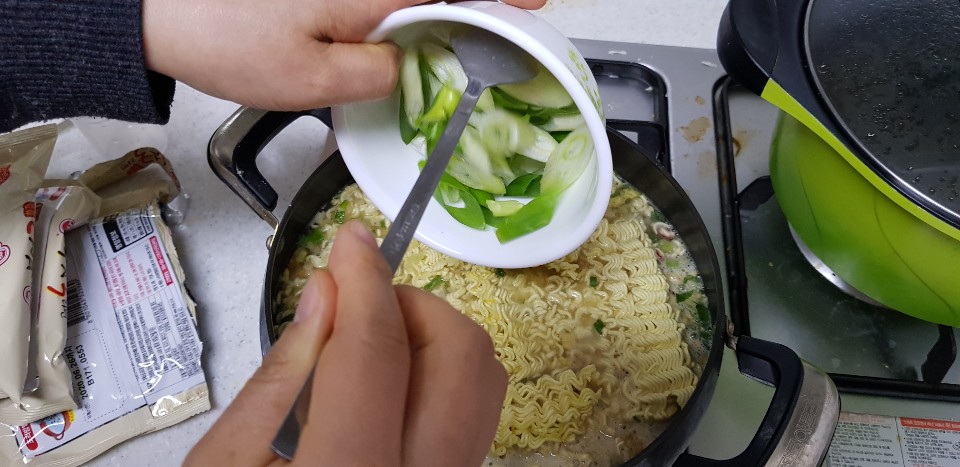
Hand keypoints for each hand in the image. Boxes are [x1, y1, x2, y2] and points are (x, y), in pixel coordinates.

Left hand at [142, 0, 546, 109]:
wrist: (156, 6)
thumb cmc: (222, 34)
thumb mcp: (307, 78)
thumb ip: (372, 75)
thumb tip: (401, 69)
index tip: (538, 3)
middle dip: (475, 7)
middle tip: (502, 26)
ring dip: (436, 11)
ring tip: (456, 36)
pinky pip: (381, 1)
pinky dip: (403, 14)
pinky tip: (400, 38)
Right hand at [186, 221, 506, 465]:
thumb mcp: (224, 465)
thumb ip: (280, 377)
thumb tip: (327, 295)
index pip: (376, 352)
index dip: (365, 281)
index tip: (353, 242)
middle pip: (463, 357)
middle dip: (415, 308)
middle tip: (361, 306)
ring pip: (483, 383)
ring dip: (433, 340)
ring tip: (370, 348)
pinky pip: (473, 417)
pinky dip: (438, 380)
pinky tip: (386, 389)